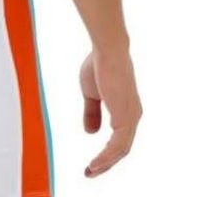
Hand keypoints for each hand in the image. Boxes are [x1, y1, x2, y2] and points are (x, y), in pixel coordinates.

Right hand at [80, 46, 141, 177]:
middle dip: (105, 163)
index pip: (119, 138)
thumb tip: (91, 133)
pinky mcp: (125, 117)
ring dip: (105, 163)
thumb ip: (92, 113)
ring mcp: (131, 117)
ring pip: (121, 150)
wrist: (107, 50)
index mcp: (126, 110)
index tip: (91, 162)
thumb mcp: (91, 94)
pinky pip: (118, 145)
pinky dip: (106, 156)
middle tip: (89, 173)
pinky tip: (96, 162)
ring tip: (90, 171)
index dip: (106, 152)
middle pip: (122, 149)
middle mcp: (133, 116)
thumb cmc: (98, 65)